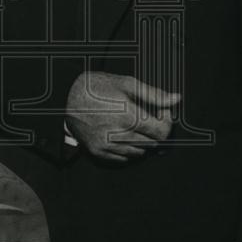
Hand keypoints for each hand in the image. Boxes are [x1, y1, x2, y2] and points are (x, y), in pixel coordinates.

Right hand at [65, 71, 180, 162]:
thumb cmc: (96, 87)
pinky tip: (121, 132)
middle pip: (152, 143)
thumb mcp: (125, 83)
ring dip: (142, 140)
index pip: (162, 132)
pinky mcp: (99, 152)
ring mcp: (107, 146)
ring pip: (140, 152)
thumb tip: (176, 99)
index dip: (166, 122)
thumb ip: (153, 94)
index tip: (161, 112)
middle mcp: (118, 135)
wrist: (65, 97)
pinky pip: (124, 158)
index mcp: (128, 116)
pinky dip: (128, 148)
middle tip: (145, 115)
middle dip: (153, 130)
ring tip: (132, 123)